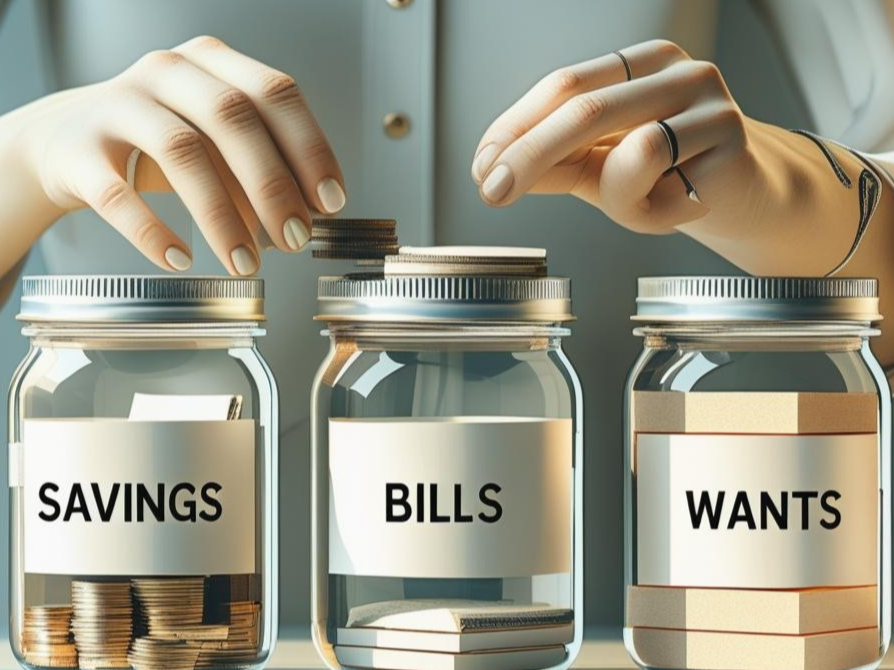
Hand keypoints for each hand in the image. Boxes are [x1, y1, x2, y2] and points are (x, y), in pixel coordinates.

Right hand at [23, 36, 345, 274]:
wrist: (63, 140)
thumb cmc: (157, 142)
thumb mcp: (216, 143)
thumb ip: (260, 168)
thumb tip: (309, 216)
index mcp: (212, 62)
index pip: (274, 93)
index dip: (310, 148)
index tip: (331, 202)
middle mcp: (166, 71)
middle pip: (233, 116)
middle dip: (272, 184)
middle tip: (295, 239)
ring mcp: (118, 104)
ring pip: (182, 152)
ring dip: (222, 216)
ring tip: (245, 263)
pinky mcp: (78, 151)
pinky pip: (117, 195)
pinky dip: (153, 233)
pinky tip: (180, 260)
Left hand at [471, 39, 866, 275]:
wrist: (741, 202)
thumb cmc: (670, 181)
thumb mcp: (598, 172)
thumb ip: (552, 165)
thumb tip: (492, 170)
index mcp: (636, 65)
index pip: (560, 85)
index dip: (514, 127)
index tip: (482, 167)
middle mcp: (671, 67)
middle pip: (578, 102)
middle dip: (526, 151)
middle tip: (493, 190)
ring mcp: (704, 92)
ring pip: (615, 131)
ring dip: (601, 186)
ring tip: (626, 206)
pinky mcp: (729, 128)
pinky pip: (652, 161)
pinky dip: (641, 198)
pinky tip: (669, 205)